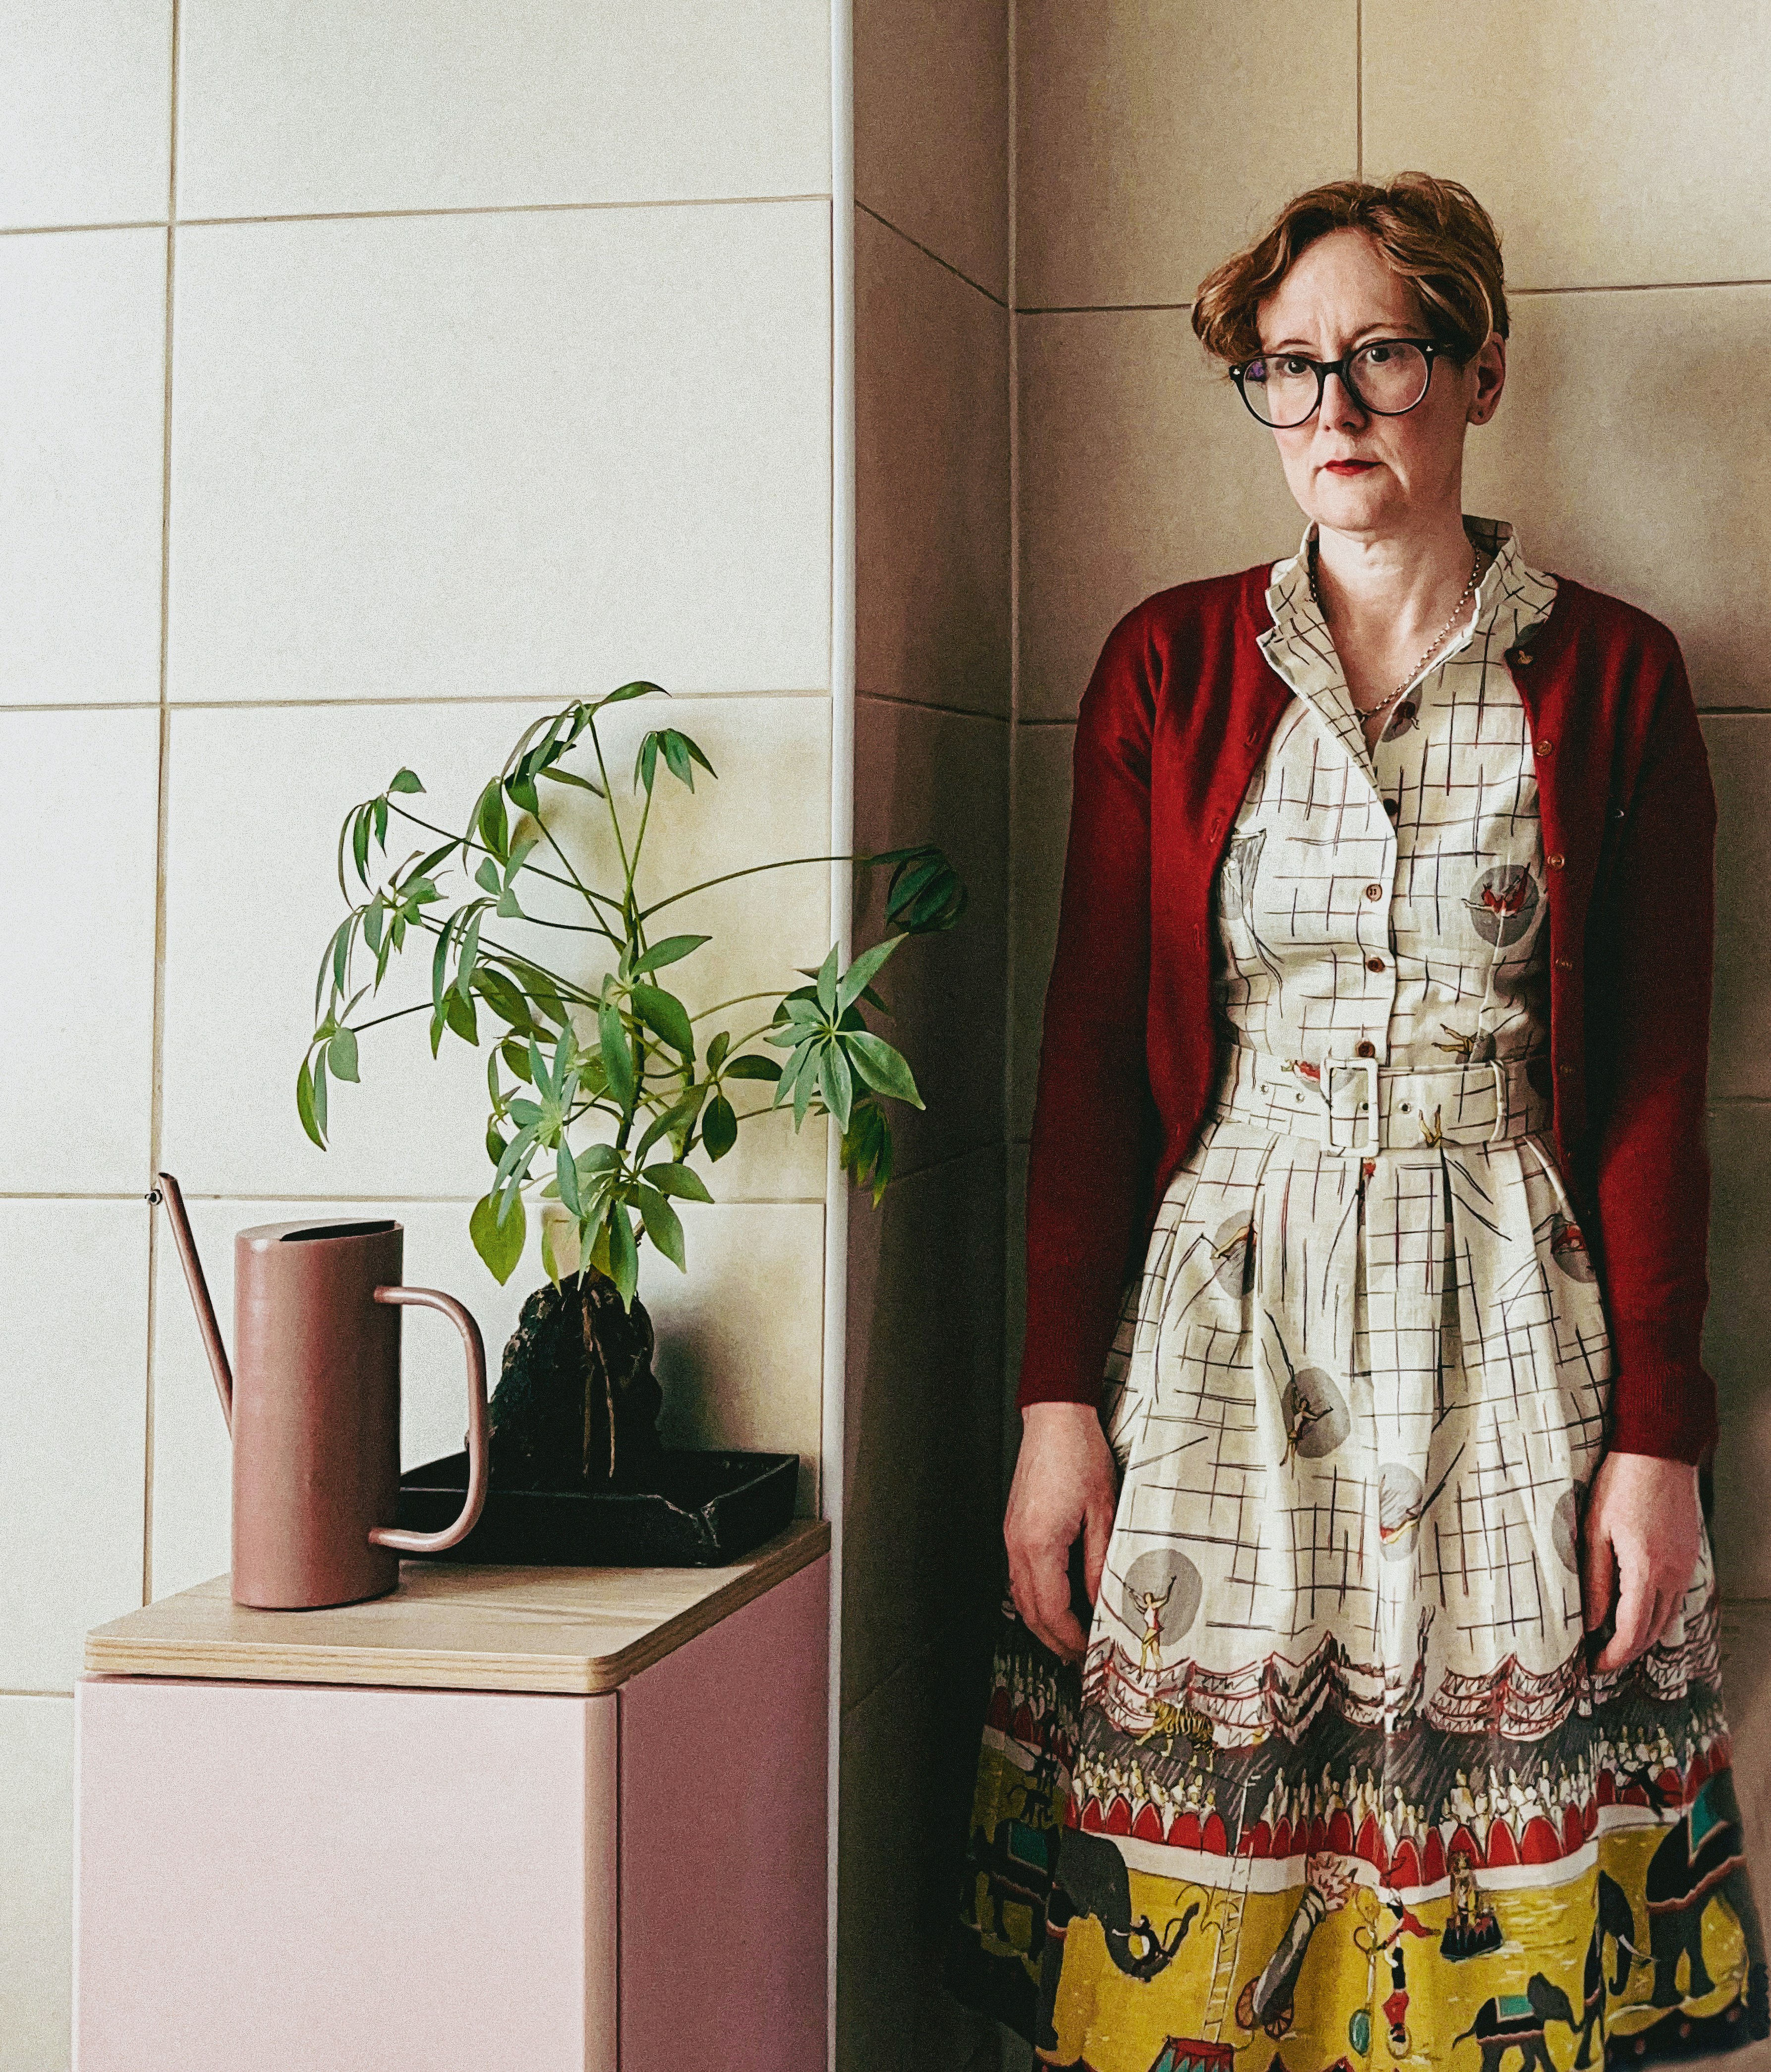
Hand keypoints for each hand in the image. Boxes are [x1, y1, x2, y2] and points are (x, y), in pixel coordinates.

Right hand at [1004, 1402, 1118, 1664]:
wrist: (1055, 1418)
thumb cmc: (1079, 1455)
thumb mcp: (1103, 1513)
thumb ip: (1101, 1563)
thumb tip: (1105, 1601)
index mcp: (1039, 1544)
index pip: (1052, 1611)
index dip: (1071, 1639)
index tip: (1090, 1651)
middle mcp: (1018, 1544)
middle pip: (1030, 1611)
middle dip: (1054, 1640)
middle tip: (1080, 1657)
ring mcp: (1012, 1535)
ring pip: (1021, 1596)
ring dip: (1043, 1622)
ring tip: (1070, 1636)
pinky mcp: (1015, 1527)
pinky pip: (1020, 1575)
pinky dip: (1037, 1598)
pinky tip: (1057, 1600)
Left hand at [1581, 1450, 1702, 1673]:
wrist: (1658, 1452)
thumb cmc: (1620, 1484)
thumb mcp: (1595, 1530)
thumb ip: (1596, 1580)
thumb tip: (1592, 1622)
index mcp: (1646, 1570)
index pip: (1631, 1632)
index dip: (1612, 1656)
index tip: (1593, 1667)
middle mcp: (1673, 1575)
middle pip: (1652, 1633)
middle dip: (1626, 1653)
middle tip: (1599, 1661)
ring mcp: (1686, 1566)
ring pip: (1668, 1619)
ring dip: (1642, 1637)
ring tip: (1613, 1642)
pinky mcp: (1689, 1556)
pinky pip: (1676, 1598)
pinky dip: (1656, 1614)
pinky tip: (1636, 1612)